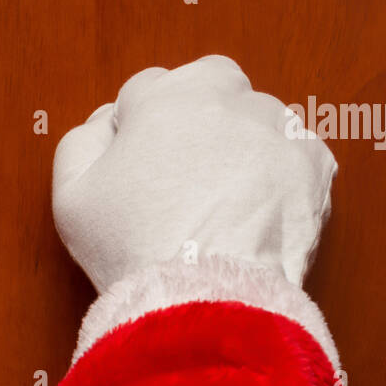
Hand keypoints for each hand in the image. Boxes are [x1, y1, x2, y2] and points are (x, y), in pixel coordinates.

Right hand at [52, 55, 336, 292]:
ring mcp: (276, 128)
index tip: (139, 167)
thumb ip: (81, 143)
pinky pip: (296, 153)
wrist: (206, 298)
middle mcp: (225, 99)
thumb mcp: (72, 197)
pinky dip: (280, 174)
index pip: (145, 88)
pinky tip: (255, 212)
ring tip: (223, 201)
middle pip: (208, 86)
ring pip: (255, 118)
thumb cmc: (133, 249)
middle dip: (196, 116)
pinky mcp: (313, 163)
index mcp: (163, 97)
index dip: (136, 128)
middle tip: (184, 174)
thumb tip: (107, 122)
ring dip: (241, 143)